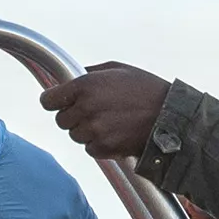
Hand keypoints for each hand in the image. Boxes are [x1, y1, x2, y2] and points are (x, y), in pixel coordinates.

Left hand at [40, 64, 173, 159]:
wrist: (170, 117)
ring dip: (87, 131)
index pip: (48, 101)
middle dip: (74, 116)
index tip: (58, 102)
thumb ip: (89, 73)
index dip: (54, 101)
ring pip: (75, 135)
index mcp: (85, 85)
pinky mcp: (103, 148)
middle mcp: (86, 108)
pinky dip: (98, 144)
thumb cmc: (147, 90)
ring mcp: (94, 130)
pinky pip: (89, 149)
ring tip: (109, 122)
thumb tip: (70, 77)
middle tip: (95, 111)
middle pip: (61, 120)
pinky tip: (115, 133)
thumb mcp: (118, 69)